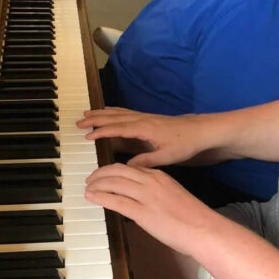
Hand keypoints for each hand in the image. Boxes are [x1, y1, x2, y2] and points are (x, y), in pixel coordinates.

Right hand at [77, 107, 203, 166]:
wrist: (200, 131)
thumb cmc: (185, 143)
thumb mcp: (167, 156)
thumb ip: (146, 160)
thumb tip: (126, 167)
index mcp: (144, 128)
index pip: (118, 129)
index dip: (102, 132)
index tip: (87, 136)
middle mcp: (141, 120)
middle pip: (114, 117)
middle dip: (95, 119)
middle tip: (78, 122)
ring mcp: (144, 118)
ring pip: (118, 113)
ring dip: (101, 113)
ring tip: (86, 114)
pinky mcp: (146, 119)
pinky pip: (125, 113)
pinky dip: (112, 112)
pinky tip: (107, 112)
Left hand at [85, 163, 219, 255]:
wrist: (203, 228)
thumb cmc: (192, 217)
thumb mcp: (172, 194)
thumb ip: (156, 191)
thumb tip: (141, 197)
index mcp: (158, 175)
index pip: (129, 167)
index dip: (112, 170)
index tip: (103, 174)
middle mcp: (150, 181)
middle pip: (117, 170)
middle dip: (100, 173)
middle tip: (90, 179)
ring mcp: (146, 196)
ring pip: (114, 183)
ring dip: (97, 184)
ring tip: (87, 188)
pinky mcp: (142, 212)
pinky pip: (116, 200)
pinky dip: (100, 197)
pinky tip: (92, 197)